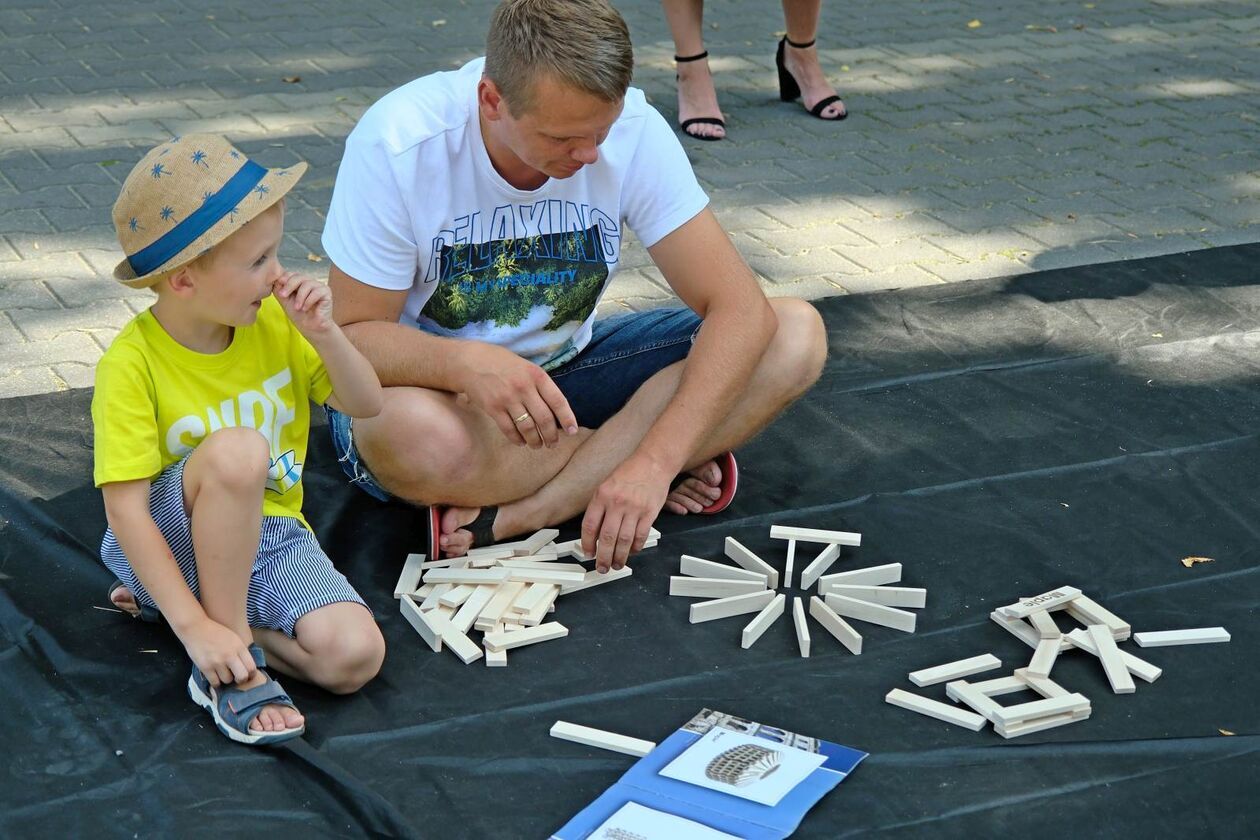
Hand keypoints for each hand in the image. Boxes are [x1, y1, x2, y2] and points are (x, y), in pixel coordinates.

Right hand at [177, 617, 256, 687]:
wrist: (196, 627)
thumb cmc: (216, 632)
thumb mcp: (234, 638)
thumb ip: (241, 652)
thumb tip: (247, 667)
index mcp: (239, 647)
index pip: (251, 667)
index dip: (251, 674)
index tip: (248, 675)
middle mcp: (230, 655)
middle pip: (242, 677)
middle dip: (241, 680)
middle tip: (236, 678)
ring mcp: (217, 662)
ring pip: (228, 681)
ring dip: (226, 679)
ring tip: (223, 674)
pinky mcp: (205, 667)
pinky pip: (215, 683)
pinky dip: (216, 682)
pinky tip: (215, 677)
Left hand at [275, 271, 333, 337]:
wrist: (311, 328)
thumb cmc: (299, 315)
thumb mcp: (285, 301)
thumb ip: (279, 290)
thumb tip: (275, 279)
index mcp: (300, 283)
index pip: (293, 274)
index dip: (286, 277)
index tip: (279, 284)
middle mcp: (310, 282)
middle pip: (299, 276)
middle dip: (289, 285)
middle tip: (283, 295)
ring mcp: (319, 286)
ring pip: (307, 284)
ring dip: (300, 297)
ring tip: (297, 308)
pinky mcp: (327, 293)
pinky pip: (316, 292)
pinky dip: (309, 301)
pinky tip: (306, 308)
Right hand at [457, 342, 578, 448]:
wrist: (470, 362)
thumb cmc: (502, 364)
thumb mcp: (526, 367)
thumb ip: (540, 385)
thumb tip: (556, 410)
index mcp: (537, 375)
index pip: (558, 401)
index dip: (567, 418)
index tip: (573, 431)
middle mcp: (524, 387)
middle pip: (544, 419)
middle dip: (551, 435)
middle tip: (553, 444)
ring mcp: (508, 398)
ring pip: (527, 427)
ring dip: (535, 441)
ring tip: (537, 445)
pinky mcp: (493, 408)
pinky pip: (509, 429)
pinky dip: (517, 439)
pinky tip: (520, 442)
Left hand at [581, 454, 670, 571]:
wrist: (653, 462)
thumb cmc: (629, 473)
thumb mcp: (607, 485)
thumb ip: (600, 507)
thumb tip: (594, 534)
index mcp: (602, 495)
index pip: (589, 526)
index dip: (587, 543)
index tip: (588, 554)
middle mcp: (616, 503)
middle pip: (606, 538)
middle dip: (603, 557)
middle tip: (602, 567)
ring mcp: (634, 509)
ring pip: (624, 541)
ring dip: (620, 557)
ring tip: (617, 564)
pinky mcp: (649, 513)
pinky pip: (640, 536)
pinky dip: (635, 547)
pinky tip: (632, 551)